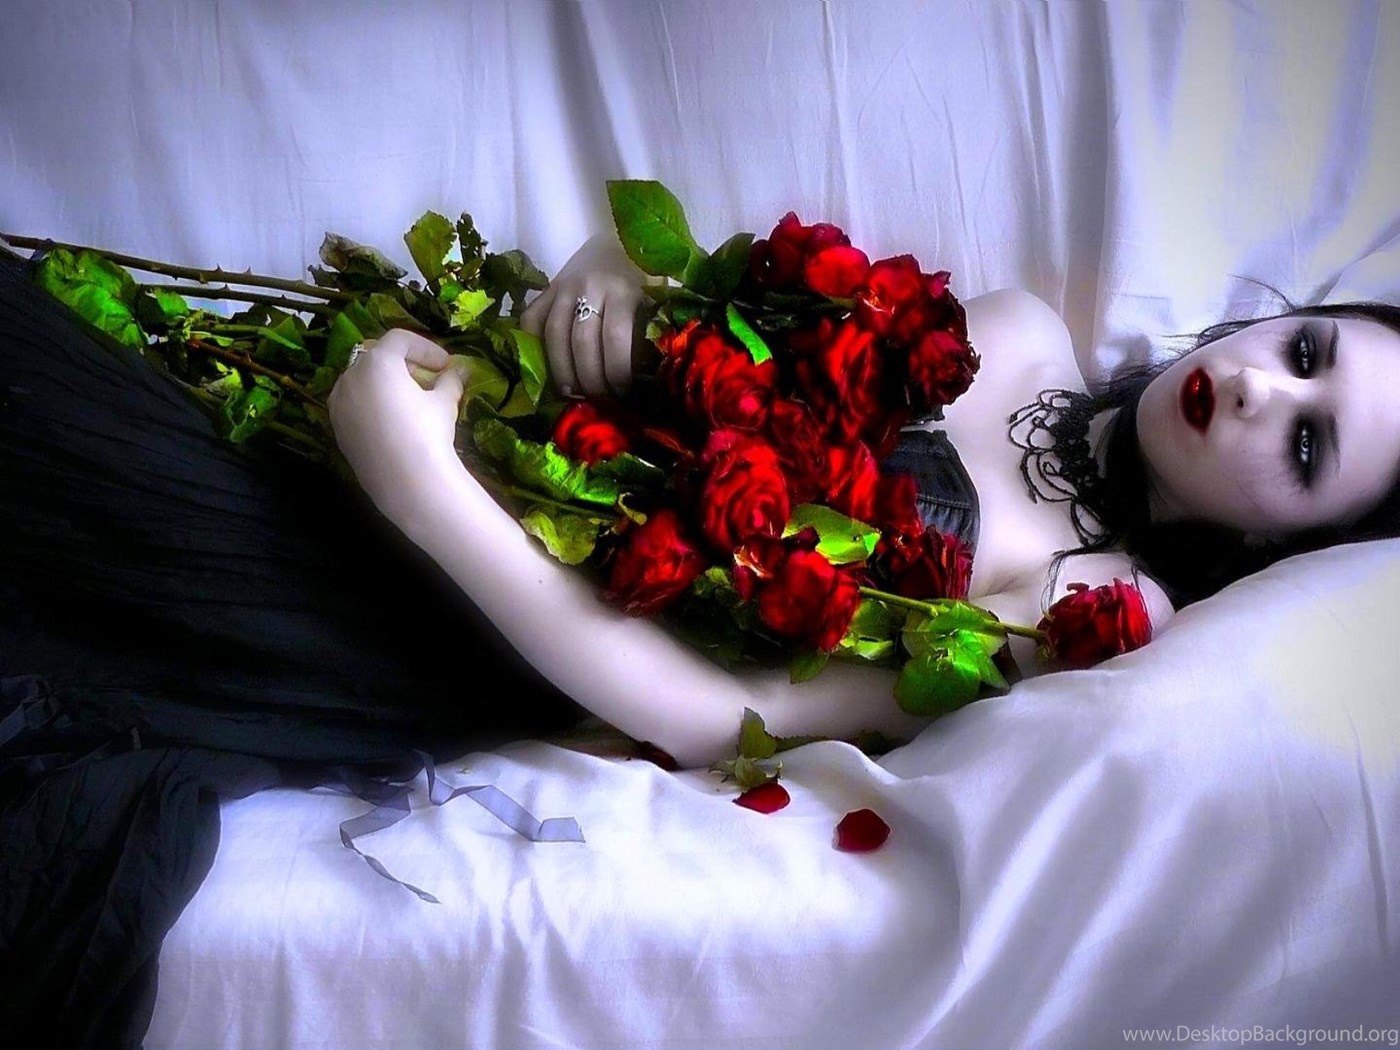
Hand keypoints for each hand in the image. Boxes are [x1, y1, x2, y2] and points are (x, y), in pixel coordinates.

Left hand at [327, 328, 466, 525]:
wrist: (406, 483)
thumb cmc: (427, 433)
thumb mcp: (445, 403)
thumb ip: (450, 381)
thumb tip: (459, 371)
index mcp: (377, 363)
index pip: (400, 340)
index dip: (426, 347)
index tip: (446, 364)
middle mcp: (351, 378)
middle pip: (377, 358)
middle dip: (404, 364)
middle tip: (429, 378)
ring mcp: (339, 404)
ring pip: (361, 382)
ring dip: (385, 384)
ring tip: (409, 401)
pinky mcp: (338, 429)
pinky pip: (354, 405)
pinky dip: (372, 404)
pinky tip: (393, 422)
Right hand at [520, 232, 649, 398]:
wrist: (613, 243)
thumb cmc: (639, 280)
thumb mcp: (650, 302)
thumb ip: (645, 333)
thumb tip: (643, 379)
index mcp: (622, 290)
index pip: (616, 339)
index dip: (617, 372)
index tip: (622, 393)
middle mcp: (590, 286)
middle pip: (582, 343)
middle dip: (590, 380)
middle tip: (599, 399)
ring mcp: (562, 287)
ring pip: (555, 337)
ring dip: (563, 373)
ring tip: (572, 394)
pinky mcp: (544, 290)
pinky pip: (531, 322)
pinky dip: (535, 348)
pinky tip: (547, 370)